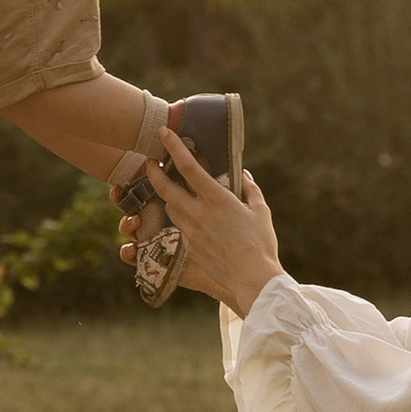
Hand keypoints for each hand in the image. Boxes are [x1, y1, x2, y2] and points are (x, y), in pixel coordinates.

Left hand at [136, 138, 282, 316]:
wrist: (252, 279)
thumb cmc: (261, 244)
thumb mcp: (260, 211)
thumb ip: (250, 189)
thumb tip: (243, 174)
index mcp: (217, 199)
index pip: (187, 167)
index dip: (173, 147)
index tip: (164, 132)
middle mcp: (198, 213)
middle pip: (165, 188)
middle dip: (153, 171)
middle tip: (149, 161)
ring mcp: (191, 232)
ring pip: (170, 208)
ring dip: (168, 196)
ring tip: (170, 189)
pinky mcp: (190, 248)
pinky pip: (180, 228)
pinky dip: (182, 219)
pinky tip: (191, 219)